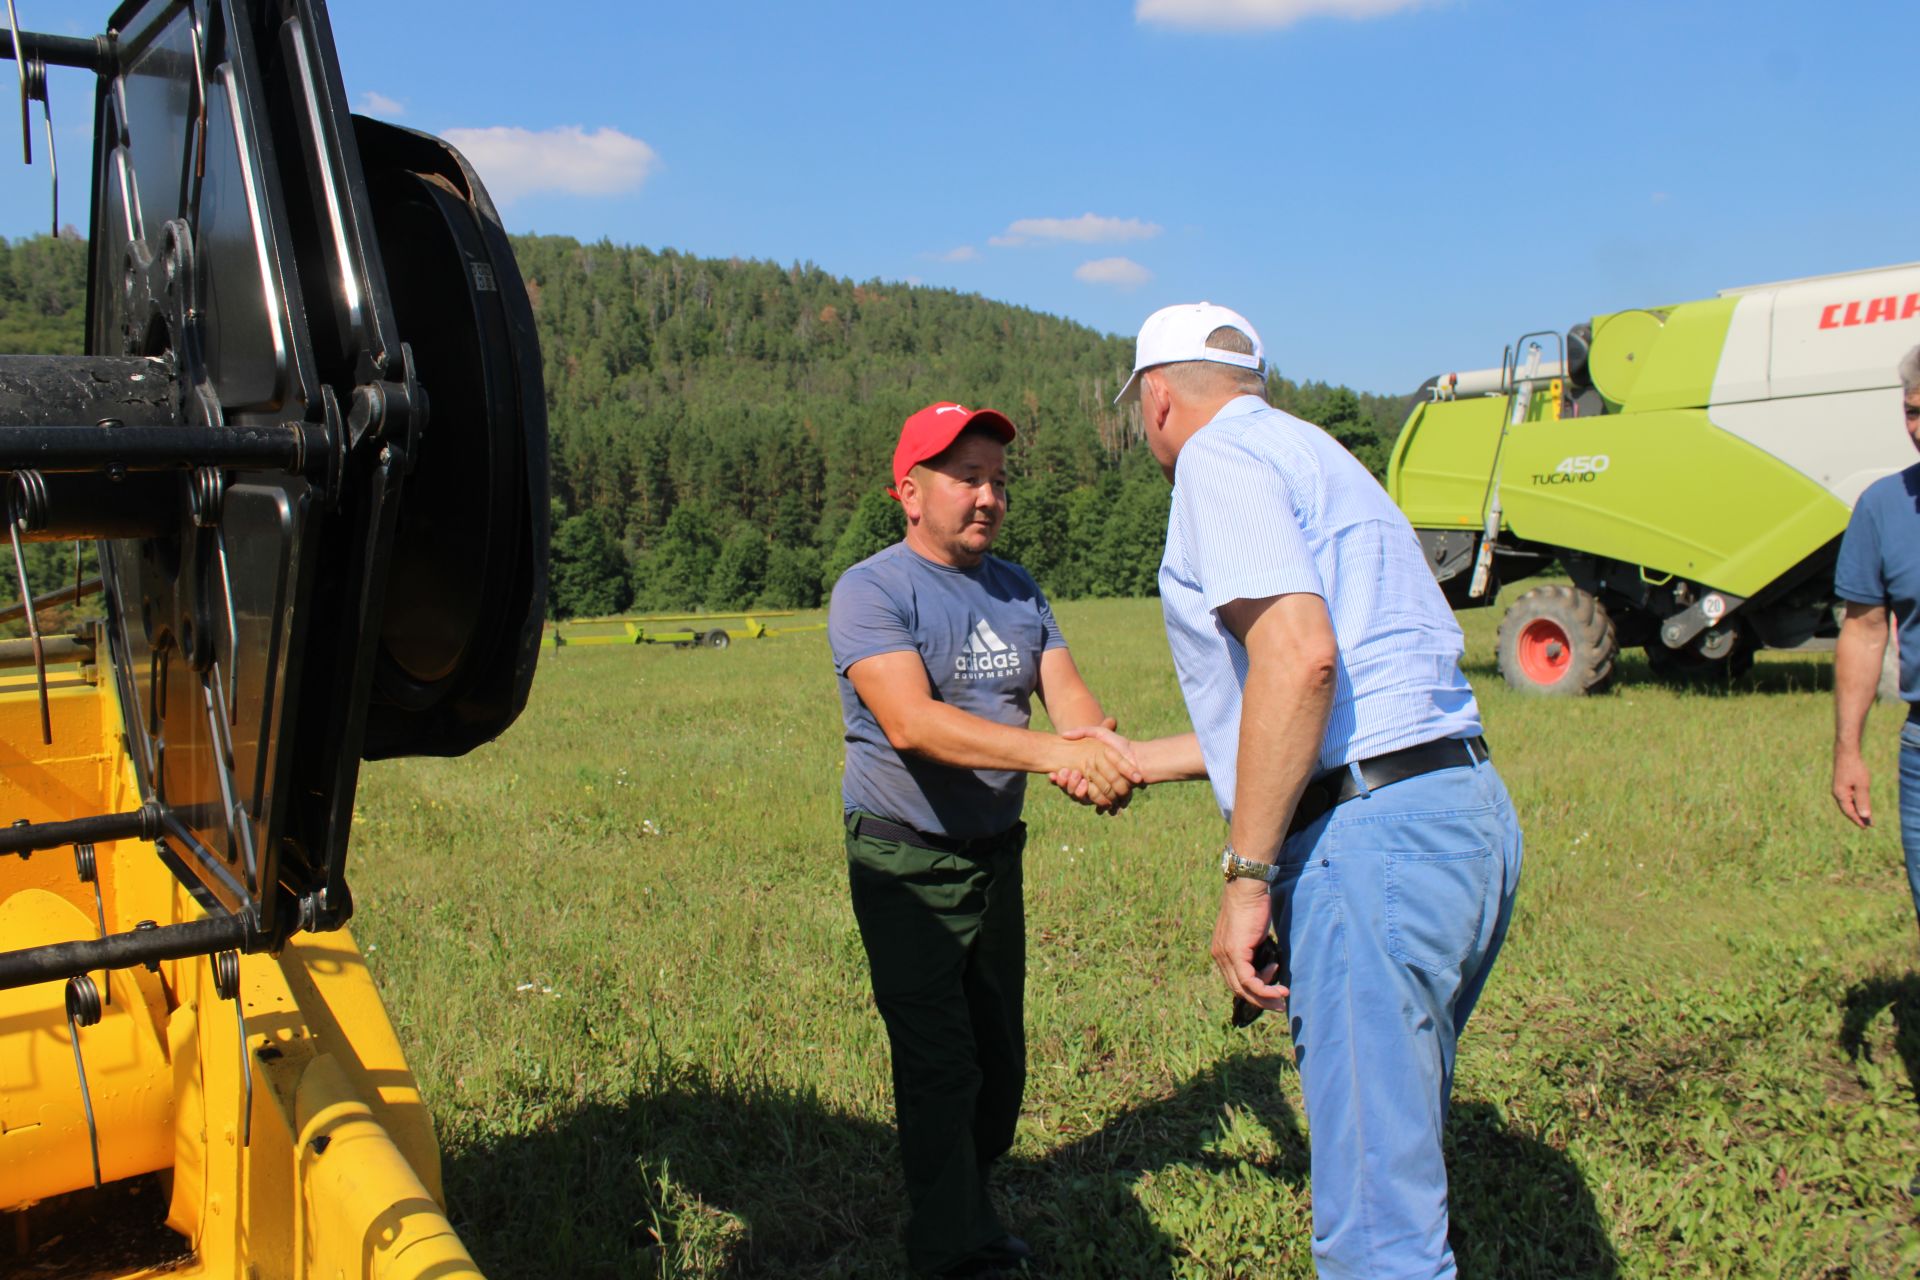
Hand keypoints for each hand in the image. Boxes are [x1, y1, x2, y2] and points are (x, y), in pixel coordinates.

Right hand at [1049, 720, 1141, 811]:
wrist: (1138, 757)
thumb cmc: (1119, 745)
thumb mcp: (1100, 734)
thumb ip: (1083, 731)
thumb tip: (1064, 734)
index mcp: (1085, 772)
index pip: (1066, 778)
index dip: (1058, 778)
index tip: (1052, 774)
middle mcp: (1090, 784)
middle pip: (1071, 789)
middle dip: (1065, 783)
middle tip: (1063, 774)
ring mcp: (1099, 792)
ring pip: (1080, 796)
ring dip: (1074, 790)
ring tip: (1075, 778)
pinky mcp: (1109, 798)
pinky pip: (1095, 800)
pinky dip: (1089, 797)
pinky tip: (1085, 786)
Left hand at [1212, 878, 1286, 1010]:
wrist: (1247, 887)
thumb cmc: (1253, 906)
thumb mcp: (1252, 933)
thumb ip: (1254, 950)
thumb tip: (1267, 965)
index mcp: (1221, 951)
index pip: (1235, 981)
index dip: (1254, 990)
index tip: (1273, 990)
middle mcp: (1219, 956)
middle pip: (1238, 989)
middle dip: (1260, 1000)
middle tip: (1279, 1005)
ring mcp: (1225, 955)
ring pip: (1243, 989)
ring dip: (1265, 997)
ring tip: (1282, 996)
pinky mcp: (1236, 953)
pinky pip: (1249, 981)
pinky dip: (1265, 989)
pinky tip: (1280, 989)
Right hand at [1833, 751, 1872, 827]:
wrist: (1846, 752)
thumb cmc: (1855, 768)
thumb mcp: (1862, 785)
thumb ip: (1863, 801)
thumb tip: (1865, 816)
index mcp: (1840, 795)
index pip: (1850, 812)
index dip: (1858, 820)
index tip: (1867, 827)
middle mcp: (1837, 793)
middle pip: (1847, 809)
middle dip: (1858, 817)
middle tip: (1868, 824)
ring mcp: (1838, 788)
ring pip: (1847, 803)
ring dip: (1856, 810)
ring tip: (1865, 816)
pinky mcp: (1841, 784)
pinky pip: (1847, 798)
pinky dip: (1854, 803)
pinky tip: (1859, 802)